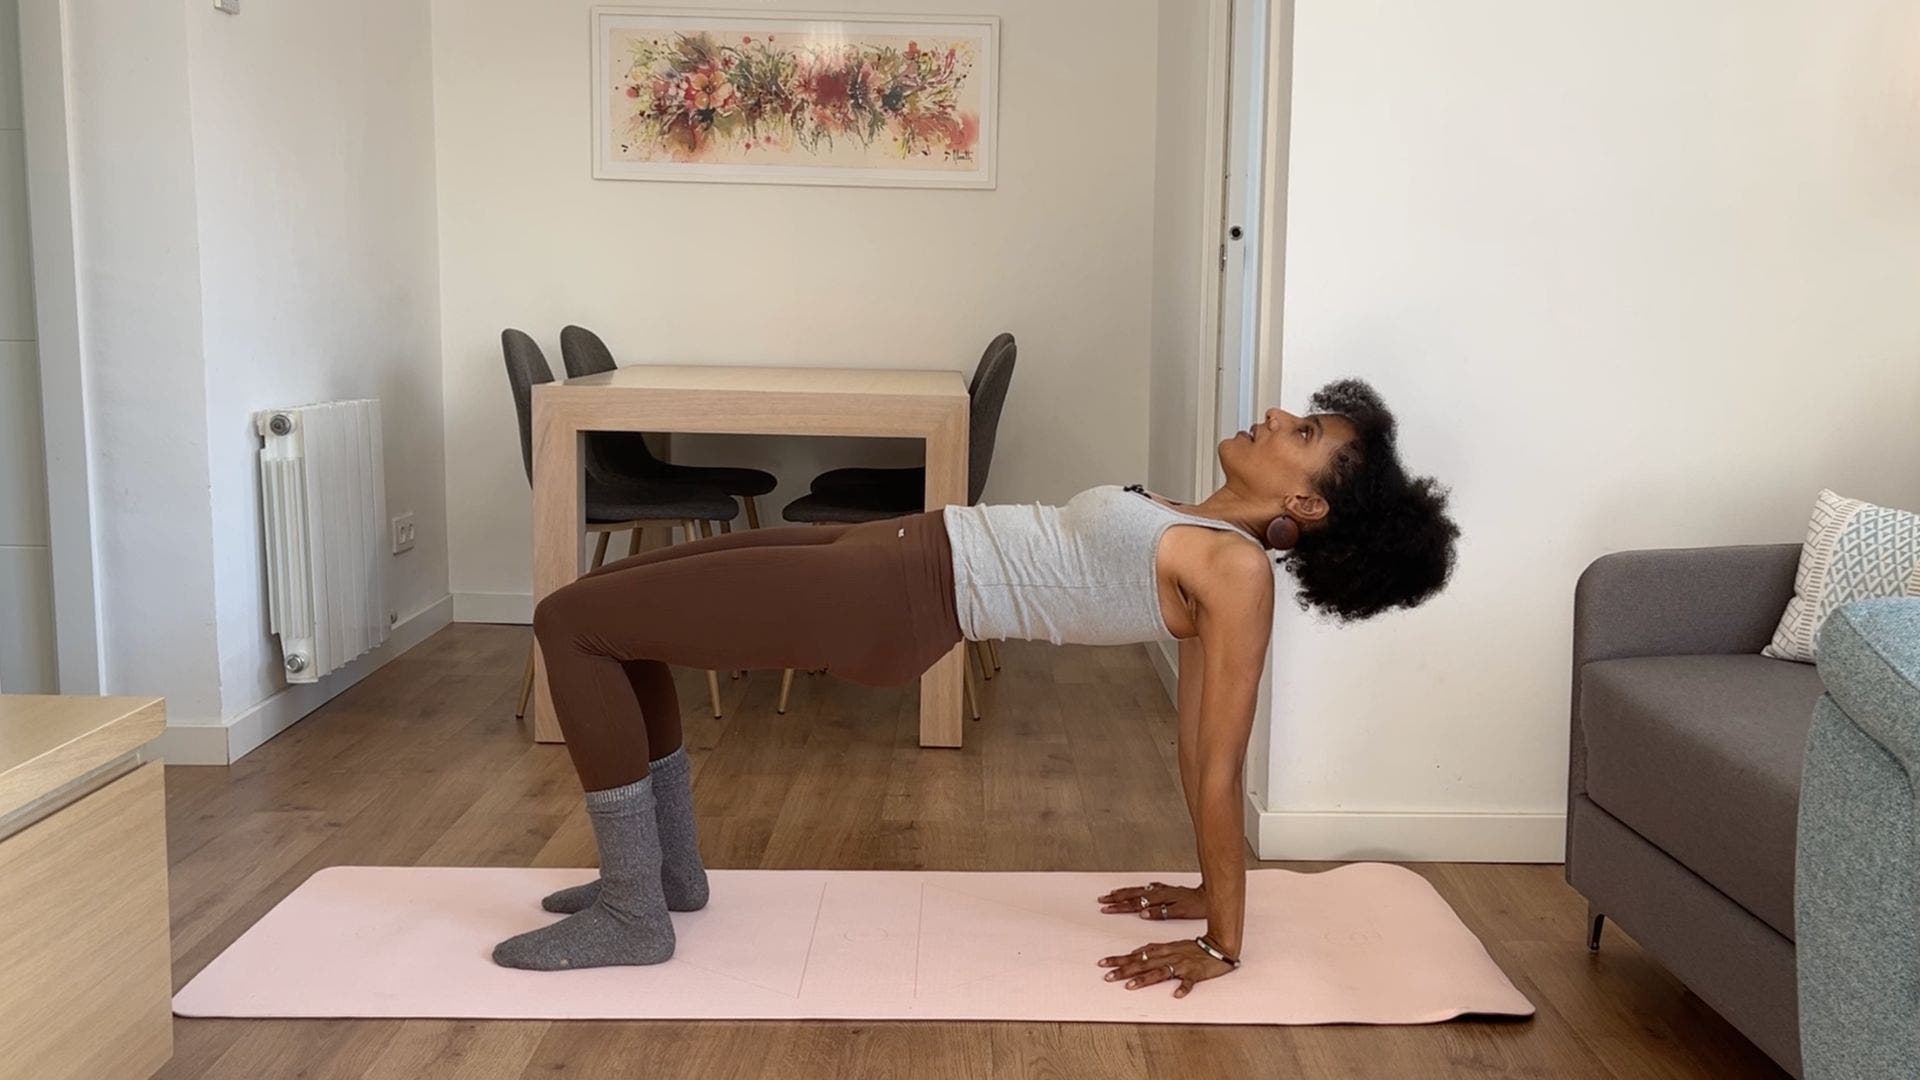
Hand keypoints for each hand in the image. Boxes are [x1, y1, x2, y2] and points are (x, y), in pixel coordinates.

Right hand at [1096, 881, 1205, 920]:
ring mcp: (1161, 890)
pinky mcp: (1166, 889)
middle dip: (1116, 898)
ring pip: (1138, 890)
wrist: (1209, 896)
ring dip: (1124, 892)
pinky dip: (1138, 889)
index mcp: (1159, 899)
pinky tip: (1136, 890)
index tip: (1106, 908)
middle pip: (1133, 895)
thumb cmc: (1196, 906)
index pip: (1134, 903)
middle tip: (1102, 901)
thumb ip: (1161, 912)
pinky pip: (1146, 888)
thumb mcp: (1180, 912)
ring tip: (1112, 894)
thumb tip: (1143, 913)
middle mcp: (1158, 892)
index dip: (1119, 906)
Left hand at [1097, 939, 1234, 998]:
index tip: (1103, 963)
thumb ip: (1153, 948)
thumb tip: (1135, 951)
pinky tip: (1177, 995)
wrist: (1219, 946)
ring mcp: (1182, 965)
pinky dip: (1183, 987)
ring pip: (1160, 972)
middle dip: (1124, 970)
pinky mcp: (1195, 973)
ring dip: (1145, 979)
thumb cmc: (1193, 948)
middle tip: (1108, 977)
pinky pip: (1189, 981)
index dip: (1119, 959)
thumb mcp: (1171, 945)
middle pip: (1143, 964)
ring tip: (1130, 986)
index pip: (1136, 955)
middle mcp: (1169, 956)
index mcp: (1162, 950)